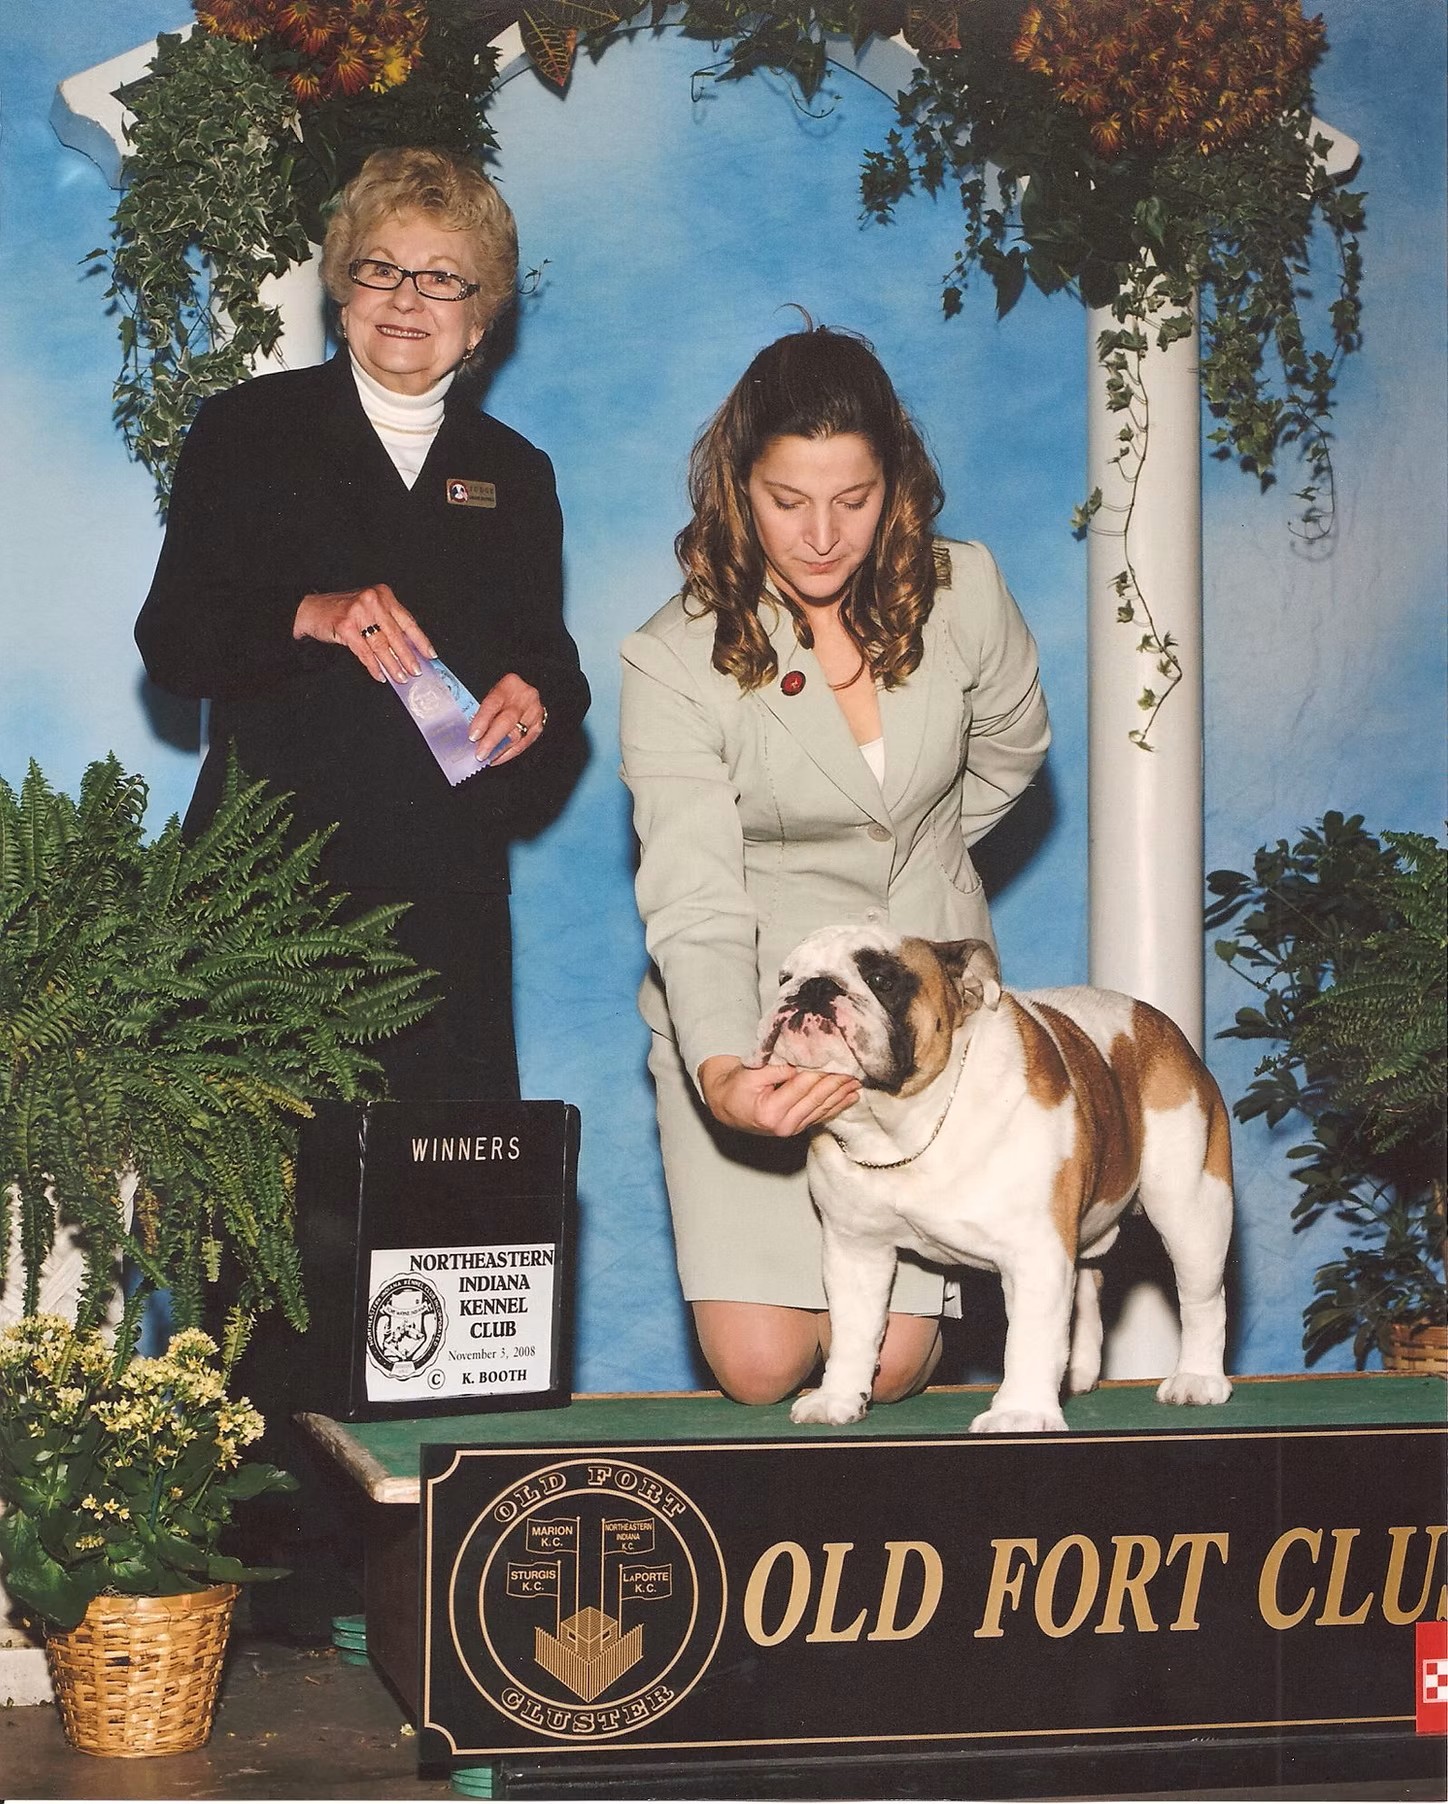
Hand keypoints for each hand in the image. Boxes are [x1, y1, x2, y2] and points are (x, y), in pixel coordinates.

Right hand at [293, 584, 434, 682]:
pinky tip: (381, 675)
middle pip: (396, 634)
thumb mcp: (370, 610)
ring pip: (381, 645)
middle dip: (408, 656)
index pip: (407, 620)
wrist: (311, 610)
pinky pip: (364, 652)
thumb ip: (388, 624)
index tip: (430, 654)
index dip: (420, 640)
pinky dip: (373, 666)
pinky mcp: (346, 627)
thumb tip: (410, 650)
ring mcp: (358, 612)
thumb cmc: (343, 611)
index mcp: (383, 595)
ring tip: (401, 677)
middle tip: (416, 671)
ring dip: (393, 664)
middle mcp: (372, 600)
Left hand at [467, 673, 546, 766]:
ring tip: (487, 758)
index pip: (493, 703)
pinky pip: (524, 744)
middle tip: (480, 754)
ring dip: (499, 750)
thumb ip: (482, 711)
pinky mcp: (539, 725)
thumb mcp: (491, 695)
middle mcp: (525, 697)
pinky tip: (497, 758)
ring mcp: (534, 711)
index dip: (482, 721)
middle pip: (508, 721)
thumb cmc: (503, 695)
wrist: (523, 693)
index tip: (473, 736)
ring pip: (517, 736)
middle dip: (492, 740)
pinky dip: (509, 753)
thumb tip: (471, 735)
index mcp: (509, 685)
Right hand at [698, 1055, 859, 1137]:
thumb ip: (777, 1069)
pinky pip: (820, 1116)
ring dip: (841, 1096)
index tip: (838, 1062)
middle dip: (837, 1085)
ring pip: (822, 1109)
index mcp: (771, 1111)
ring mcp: (791, 1130)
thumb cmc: (736, 1087)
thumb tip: (802, 1064)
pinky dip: (835, 1106)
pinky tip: (848, 1098)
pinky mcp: (796, 1129)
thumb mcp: (751, 1073)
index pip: (803, 1087)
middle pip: (816, 1100)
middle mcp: (783, 1125)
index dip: (822, 1073)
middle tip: (854, 1072)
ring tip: (857, 1084)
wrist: (725, 1106)